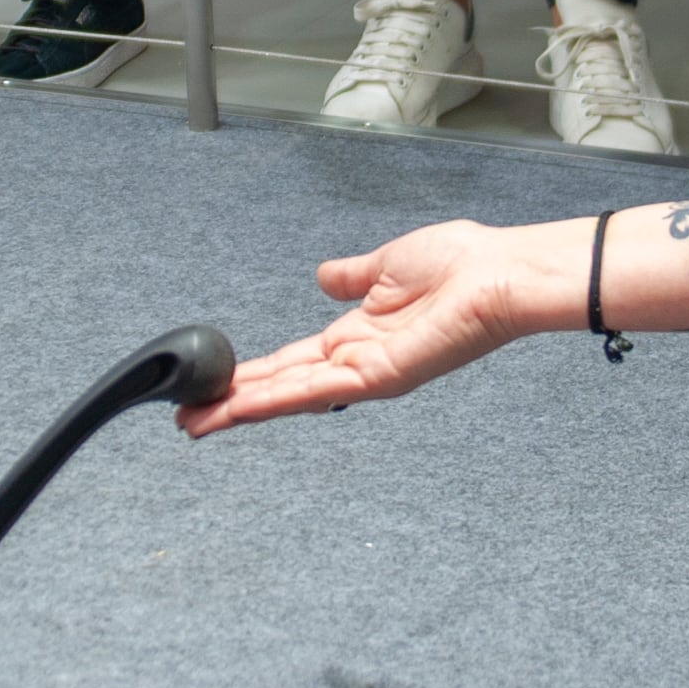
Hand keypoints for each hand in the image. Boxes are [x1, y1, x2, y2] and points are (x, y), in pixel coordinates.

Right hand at [182, 206, 688, 433]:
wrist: (501, 272)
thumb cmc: (463, 264)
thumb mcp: (387, 263)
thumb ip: (352, 275)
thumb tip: (325, 276)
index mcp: (357, 334)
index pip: (292, 360)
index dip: (252, 373)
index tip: (213, 383)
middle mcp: (357, 361)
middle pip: (283, 387)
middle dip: (234, 404)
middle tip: (187, 418)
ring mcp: (368, 374)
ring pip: (292, 397)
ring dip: (243, 410)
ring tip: (197, 423)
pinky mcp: (381, 377)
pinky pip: (319, 390)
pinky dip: (278, 399)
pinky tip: (241, 406)